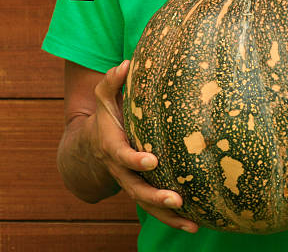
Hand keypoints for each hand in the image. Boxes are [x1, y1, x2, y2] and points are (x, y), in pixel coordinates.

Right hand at [90, 61, 198, 232]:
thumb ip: (112, 82)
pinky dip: (173, 219)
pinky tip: (195, 224)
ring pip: (147, 205)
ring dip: (168, 216)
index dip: (135, 160)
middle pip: (137, 189)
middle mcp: (123, 171)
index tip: (151, 160)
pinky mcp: (144, 191)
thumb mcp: (104, 99)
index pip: (122, 157)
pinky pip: (156, 209)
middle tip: (175, 199)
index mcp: (113, 148)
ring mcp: (133, 184)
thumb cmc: (107, 118)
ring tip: (191, 223)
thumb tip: (125, 63)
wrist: (92, 147)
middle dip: (155, 196)